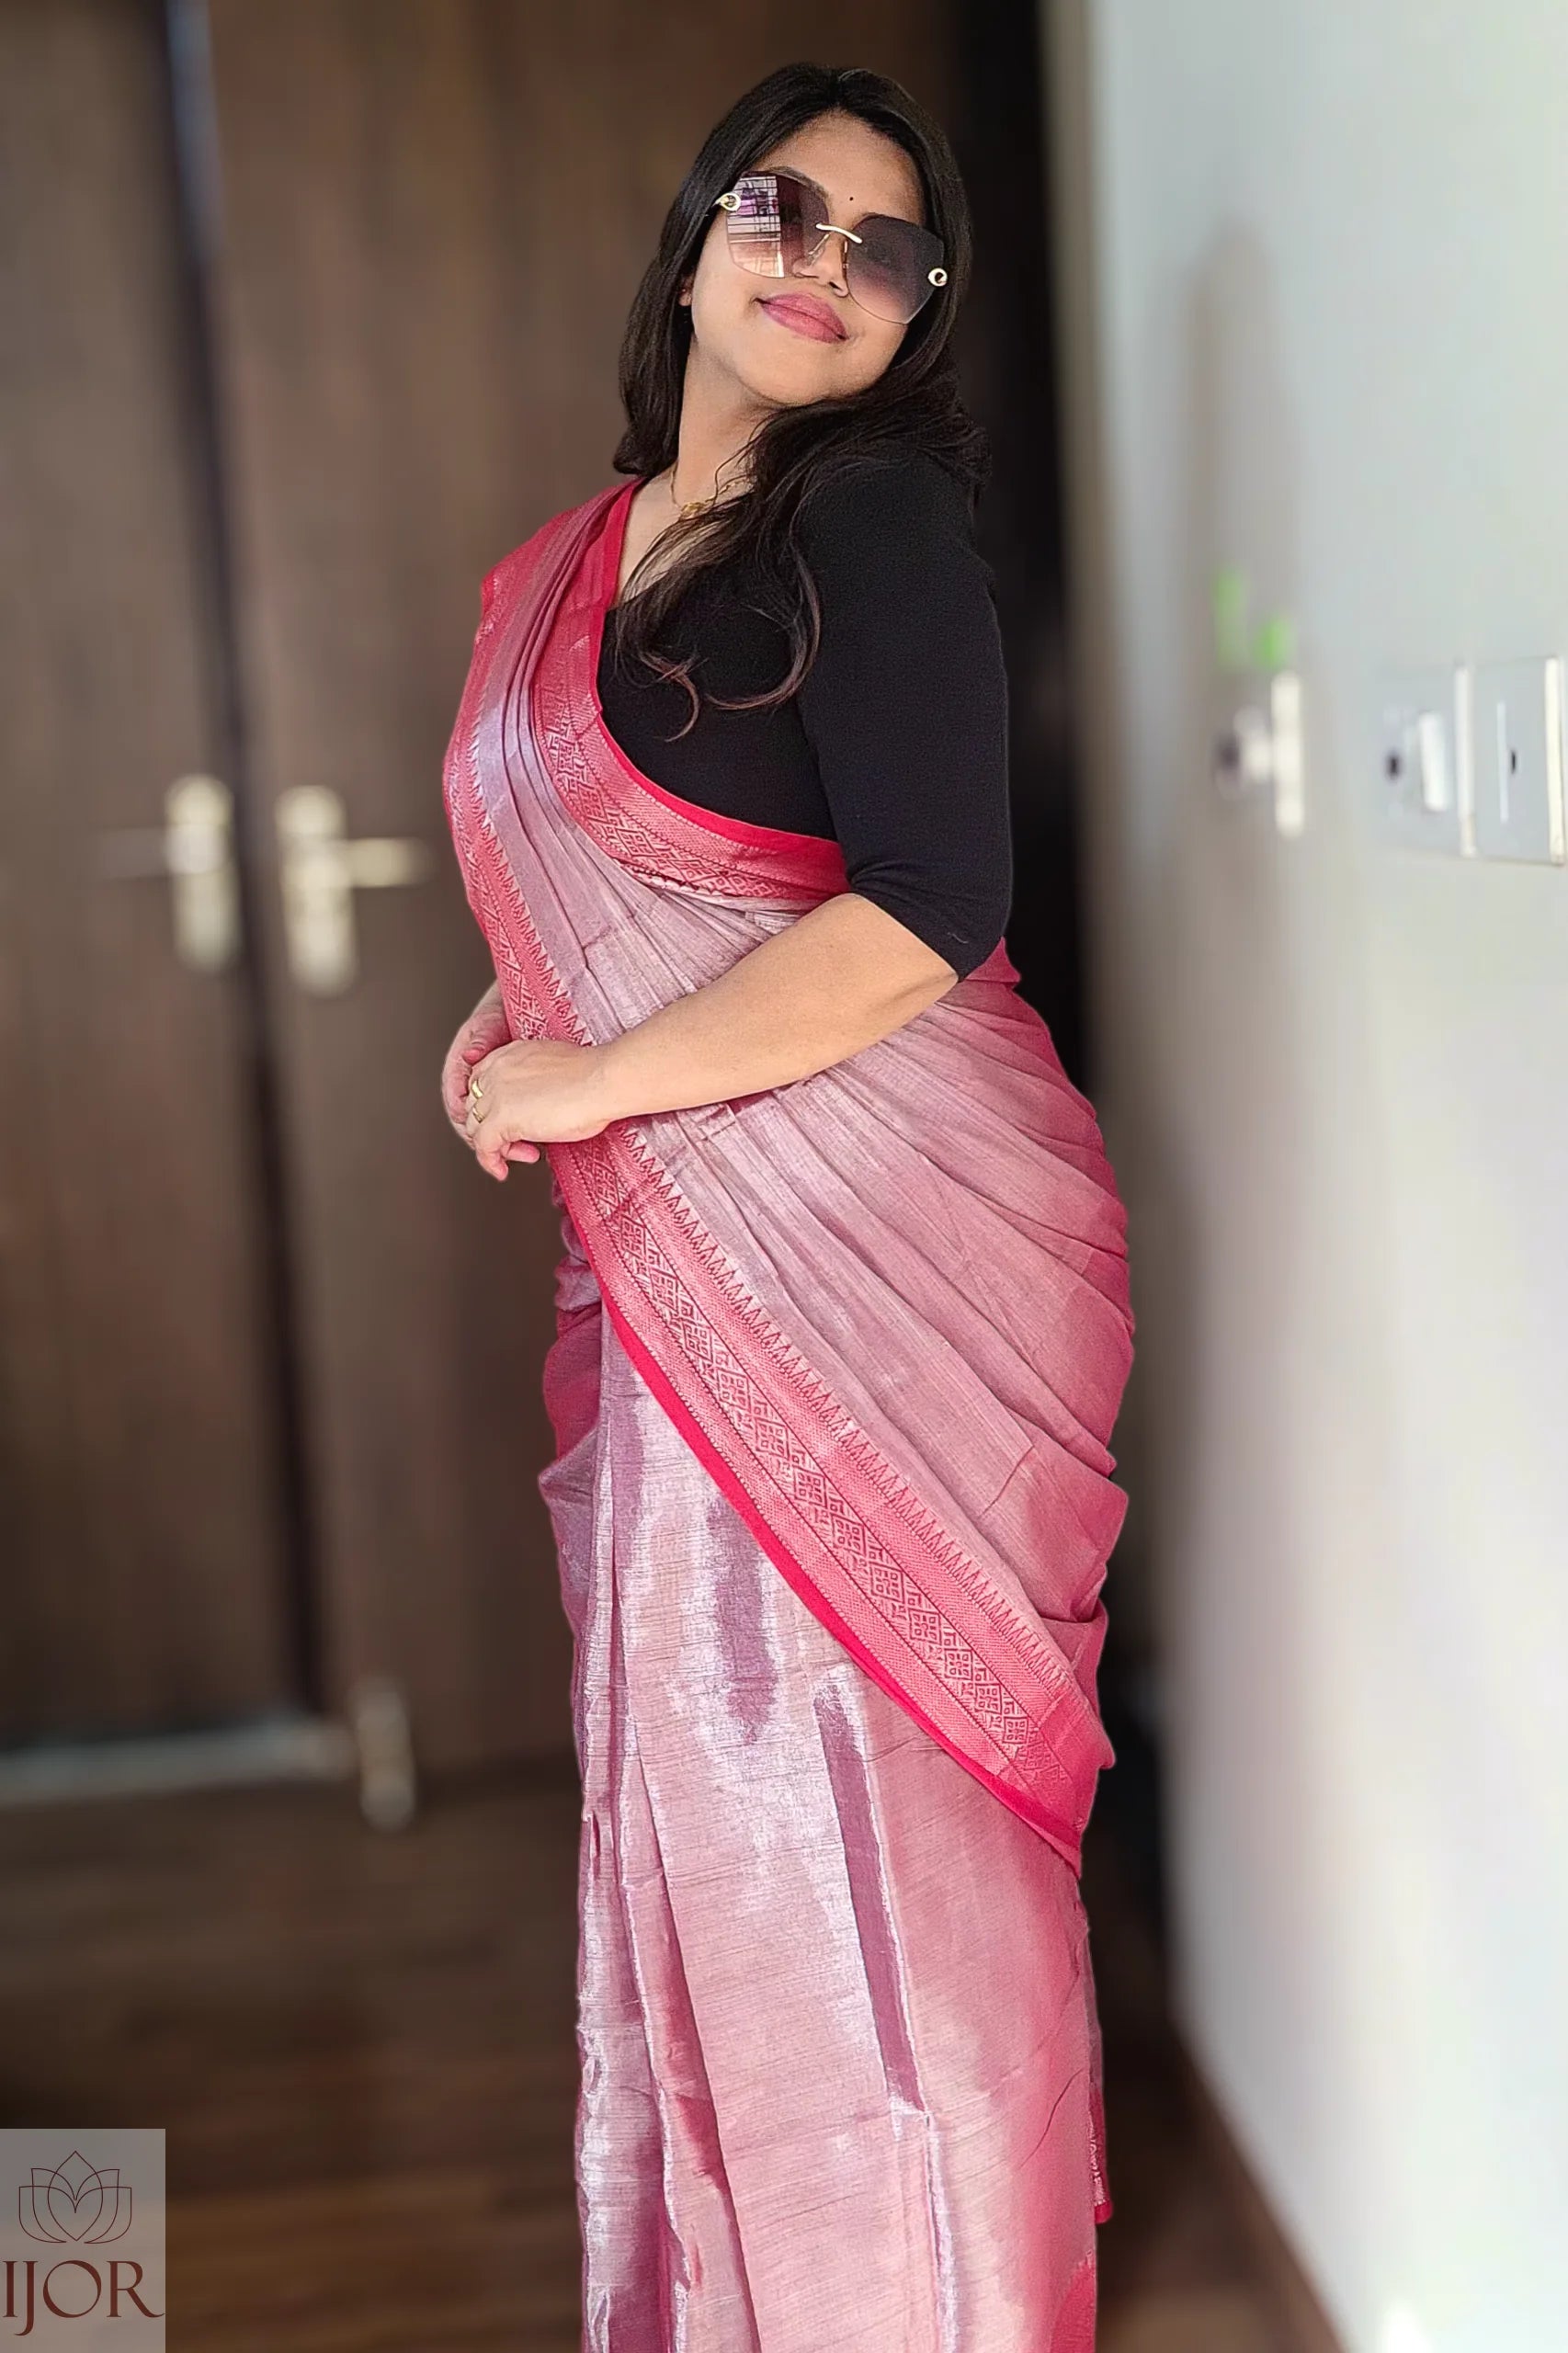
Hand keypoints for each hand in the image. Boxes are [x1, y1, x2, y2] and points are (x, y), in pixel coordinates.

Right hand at [440, 980, 511, 1140]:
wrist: (523, 1005)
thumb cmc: (502, 1012)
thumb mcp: (489, 1025)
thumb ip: (480, 1042)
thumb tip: (469, 1057)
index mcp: (460, 1063)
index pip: (455, 1099)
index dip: (468, 1122)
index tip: (484, 1138)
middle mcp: (470, 1076)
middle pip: (468, 1118)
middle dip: (485, 1139)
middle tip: (505, 1154)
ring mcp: (486, 1082)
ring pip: (486, 1120)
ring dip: (500, 1138)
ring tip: (524, 1148)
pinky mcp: (503, 1088)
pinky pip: (501, 1114)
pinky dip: (512, 1127)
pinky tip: (530, 1136)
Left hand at [463, 1037, 617, 1180]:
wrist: (603, 1080)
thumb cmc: (594, 1076)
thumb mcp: (553, 1072)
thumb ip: (535, 1083)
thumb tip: (537, 1104)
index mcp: (509, 1054)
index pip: (481, 1084)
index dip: (493, 1106)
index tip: (510, 1120)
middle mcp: (496, 1070)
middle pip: (476, 1107)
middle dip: (495, 1127)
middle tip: (521, 1141)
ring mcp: (495, 1094)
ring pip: (476, 1127)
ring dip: (498, 1146)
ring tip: (523, 1153)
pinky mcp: (501, 1118)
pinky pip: (483, 1147)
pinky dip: (490, 1162)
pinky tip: (502, 1171)